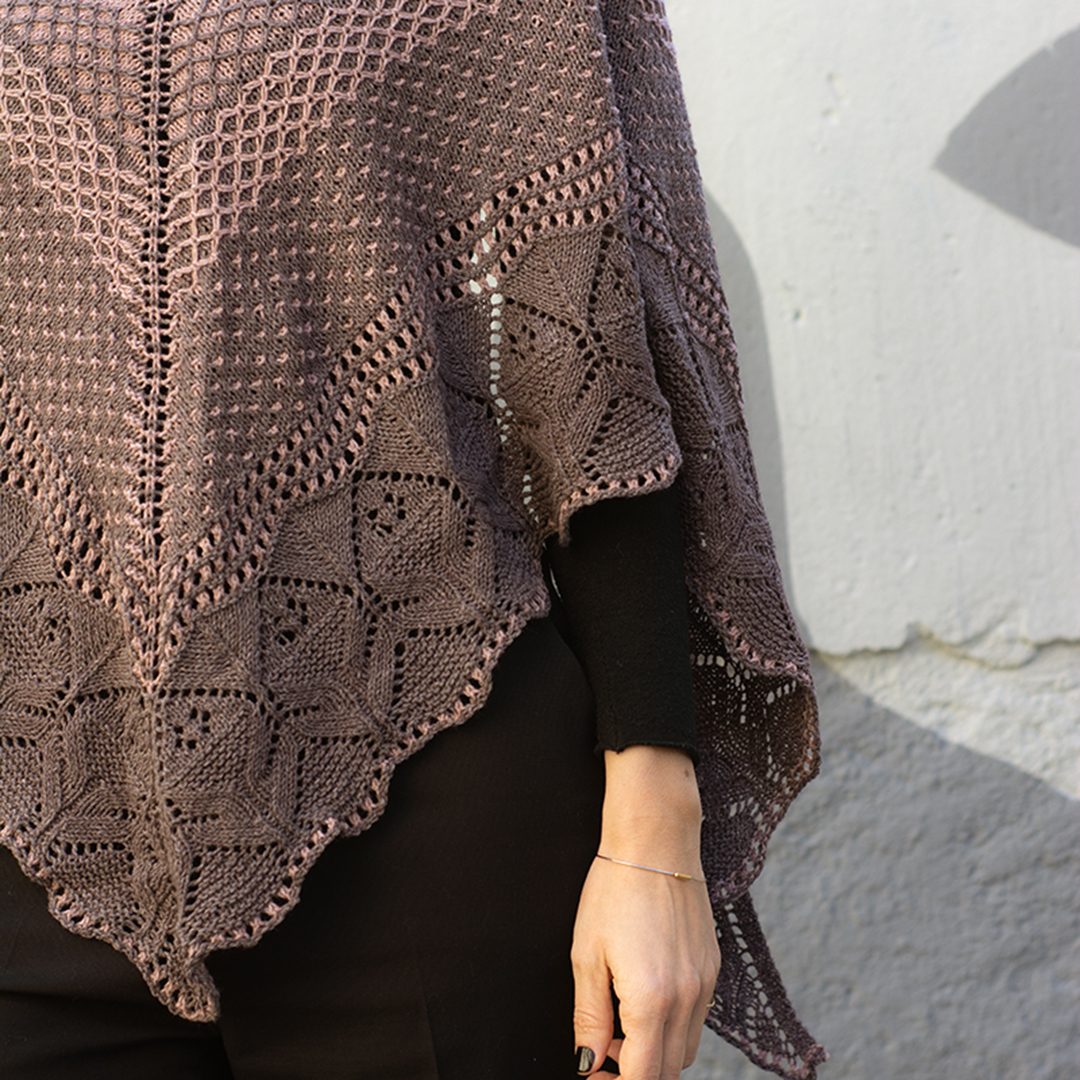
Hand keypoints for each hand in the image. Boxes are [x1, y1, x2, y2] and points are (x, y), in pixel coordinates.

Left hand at [571, 748, 720, 1078]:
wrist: (656, 841)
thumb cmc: (614, 890)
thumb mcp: (587, 955)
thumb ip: (589, 1017)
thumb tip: (587, 1061)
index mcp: (652, 1000)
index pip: (643, 1078)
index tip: (593, 1072)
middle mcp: (688, 998)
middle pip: (669, 1071)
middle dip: (636, 1071)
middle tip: (603, 1048)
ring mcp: (706, 983)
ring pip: (686, 1048)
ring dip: (656, 1051)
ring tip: (621, 1020)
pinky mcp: (713, 967)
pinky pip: (697, 1018)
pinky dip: (672, 1025)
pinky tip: (645, 997)